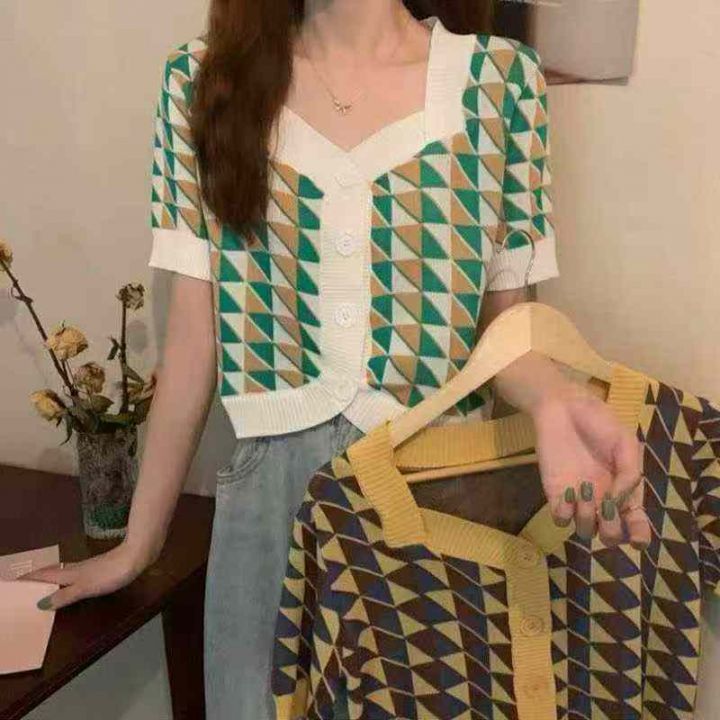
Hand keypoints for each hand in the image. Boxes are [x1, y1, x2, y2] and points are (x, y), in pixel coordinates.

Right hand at [14, 541, 154, 610]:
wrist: (136, 557)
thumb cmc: (110, 573)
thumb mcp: (84, 588)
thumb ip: (64, 596)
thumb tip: (40, 603)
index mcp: (69, 573)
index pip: (43, 575)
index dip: (29, 578)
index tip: (14, 582)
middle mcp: (76, 568)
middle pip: (52, 571)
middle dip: (38, 577)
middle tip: (25, 585)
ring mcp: (89, 568)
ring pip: (64, 572)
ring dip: (52, 578)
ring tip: (44, 586)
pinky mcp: (101, 569)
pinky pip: (76, 574)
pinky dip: (67, 579)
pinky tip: (74, 582)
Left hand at [532, 382, 651, 548]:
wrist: (563, 408)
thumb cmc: (599, 422)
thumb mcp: (625, 443)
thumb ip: (629, 474)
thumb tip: (619, 503)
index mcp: (625, 490)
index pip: (636, 523)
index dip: (639, 536)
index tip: (638, 540)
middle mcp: (603, 500)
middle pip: (610, 536)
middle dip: (611, 531)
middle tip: (606, 507)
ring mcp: (578, 499)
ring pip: (585, 531)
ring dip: (588, 519)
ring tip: (585, 491)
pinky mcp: (555, 493)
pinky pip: (560, 519)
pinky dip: (565, 513)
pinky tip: (567, 492)